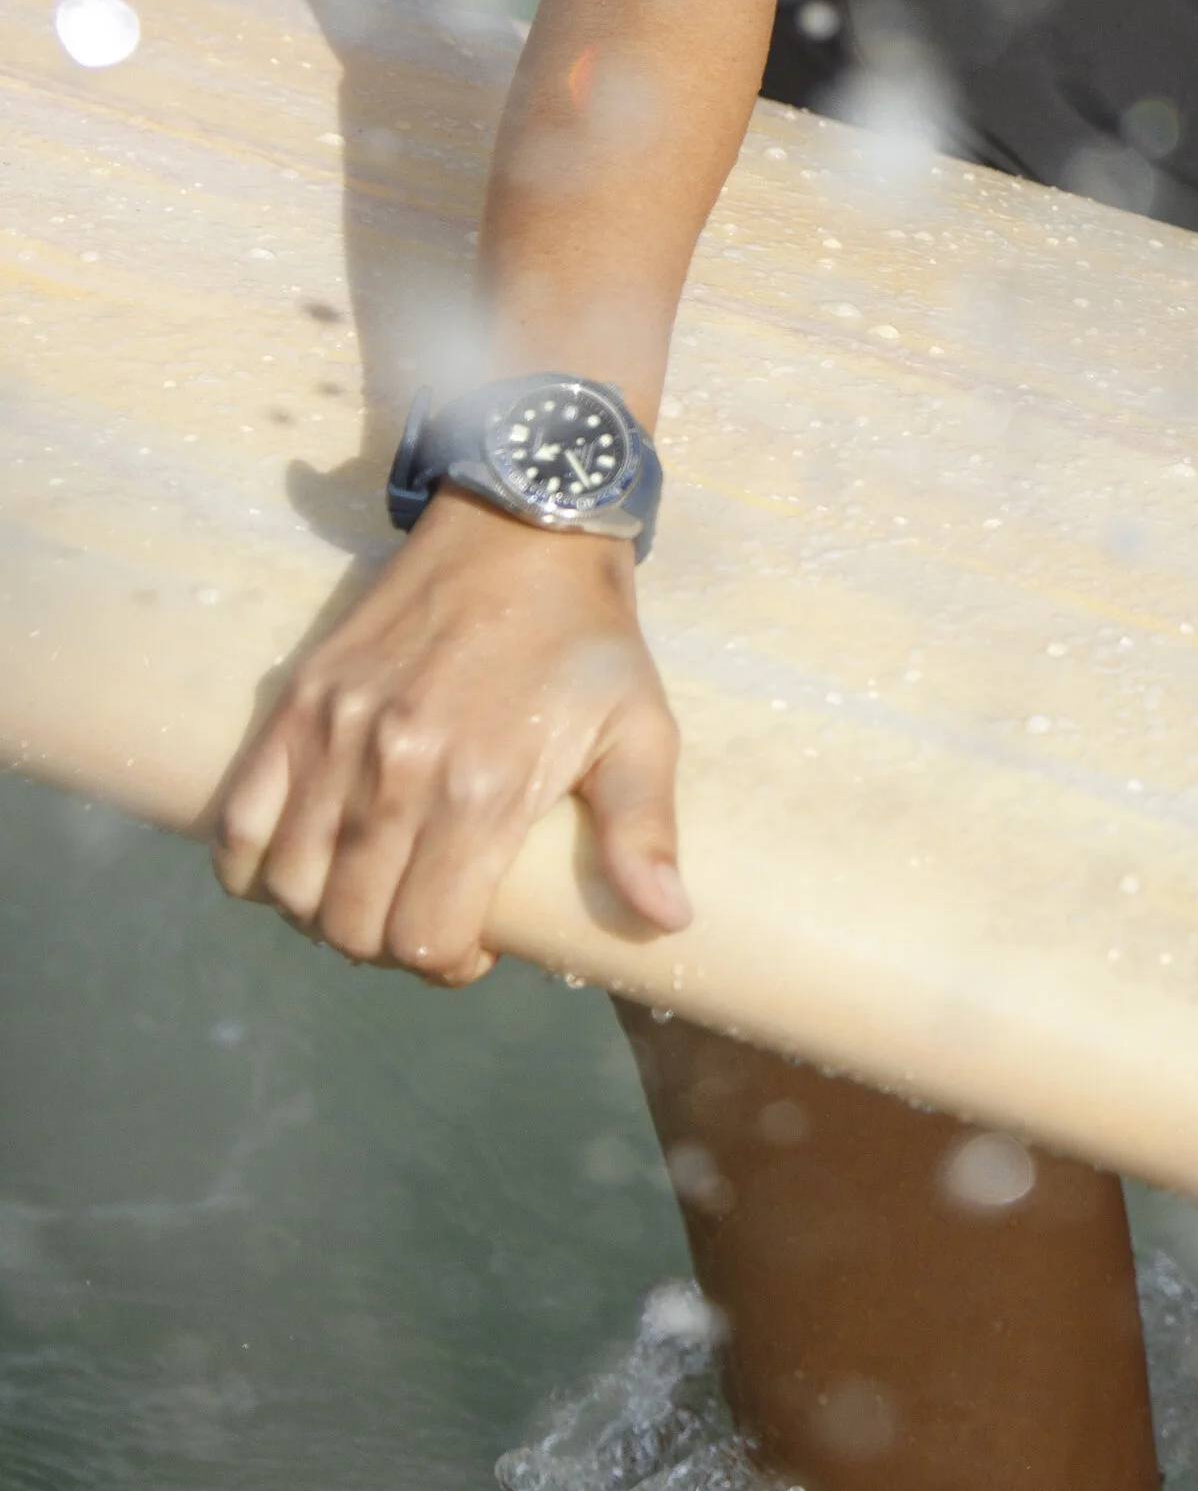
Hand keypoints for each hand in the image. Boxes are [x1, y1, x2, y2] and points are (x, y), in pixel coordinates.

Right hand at [213, 490, 690, 984]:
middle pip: (351, 925)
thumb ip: (644, 832)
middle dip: (386, 947)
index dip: (447, 963)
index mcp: (481, 789)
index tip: (471, 943)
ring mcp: (335, 737)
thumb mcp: (640, 729)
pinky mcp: (296, 703)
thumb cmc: (587, 639)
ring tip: (367, 893)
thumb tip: (668, 921)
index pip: (425, 938)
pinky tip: (296, 867)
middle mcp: (397, 771)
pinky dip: (252, 867)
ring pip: (290, 886)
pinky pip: (237, 822)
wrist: (524, 527)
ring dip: (322, 914)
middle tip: (421, 919)